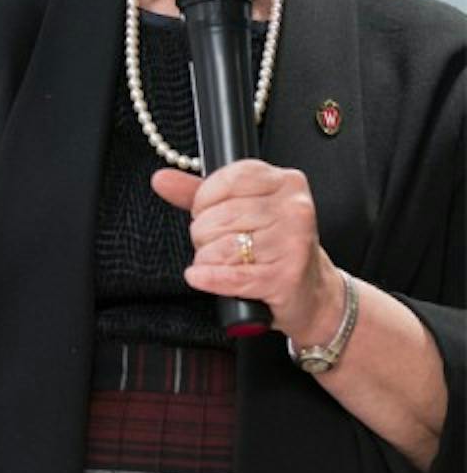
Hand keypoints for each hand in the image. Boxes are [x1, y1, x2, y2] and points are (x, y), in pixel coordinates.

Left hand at [150, 162, 342, 343]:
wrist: (312, 293)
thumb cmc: (275, 247)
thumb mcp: (243, 210)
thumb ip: (199, 192)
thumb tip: (162, 179)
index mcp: (286, 182)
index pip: (226, 180)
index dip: (204, 201)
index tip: (209, 213)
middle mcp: (294, 210)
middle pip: (219, 216)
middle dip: (204, 234)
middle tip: (217, 244)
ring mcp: (292, 243)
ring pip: (221, 246)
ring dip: (208, 259)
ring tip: (222, 262)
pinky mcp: (285, 277)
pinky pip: (230, 276)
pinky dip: (208, 278)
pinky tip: (201, 277)